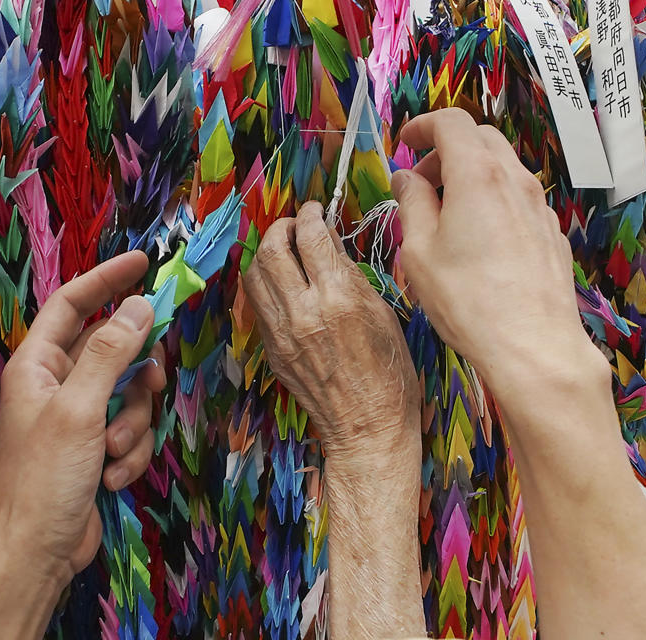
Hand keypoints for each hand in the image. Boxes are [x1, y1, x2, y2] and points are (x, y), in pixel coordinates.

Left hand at [0, 251, 164, 583]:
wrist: (36, 552)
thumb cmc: (44, 477)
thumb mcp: (79, 408)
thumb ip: (111, 353)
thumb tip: (141, 306)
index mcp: (38, 363)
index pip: (74, 303)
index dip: (107, 279)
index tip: (144, 262)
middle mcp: (57, 383)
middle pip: (114, 351)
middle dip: (137, 374)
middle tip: (153, 385)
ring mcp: (79, 417)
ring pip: (130, 395)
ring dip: (132, 425)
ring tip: (112, 453)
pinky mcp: (96, 448)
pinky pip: (130, 431)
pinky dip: (129, 453)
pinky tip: (111, 478)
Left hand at [244, 202, 426, 637]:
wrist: (366, 428)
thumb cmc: (391, 374)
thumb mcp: (384, 316)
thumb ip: (352, 278)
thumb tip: (330, 247)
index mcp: (339, 300)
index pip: (310, 238)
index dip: (310, 215)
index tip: (314, 210)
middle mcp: (303, 312)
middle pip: (272, 250)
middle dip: (280, 227)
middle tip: (292, 224)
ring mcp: (281, 333)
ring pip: (255, 275)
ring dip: (264, 252)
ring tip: (280, 247)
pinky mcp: (271, 349)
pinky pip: (257, 304)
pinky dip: (264, 283)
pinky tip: (279, 281)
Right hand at [393, 108, 599, 384]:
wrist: (531, 344)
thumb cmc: (467, 299)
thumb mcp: (419, 251)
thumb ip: (411, 204)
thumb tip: (406, 178)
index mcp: (477, 176)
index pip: (451, 123)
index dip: (422, 126)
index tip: (403, 145)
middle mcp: (514, 181)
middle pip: (480, 139)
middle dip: (445, 150)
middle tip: (419, 182)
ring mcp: (538, 206)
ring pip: (501, 168)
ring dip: (469, 175)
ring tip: (444, 213)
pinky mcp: (549, 231)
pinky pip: (516, 197)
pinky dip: (490, 198)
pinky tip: (475, 237)